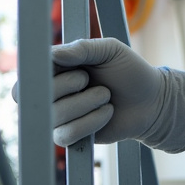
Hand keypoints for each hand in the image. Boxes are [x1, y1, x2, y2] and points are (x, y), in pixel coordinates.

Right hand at [50, 38, 184, 153]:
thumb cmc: (130, 71)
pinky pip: (67, 134)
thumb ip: (82, 48)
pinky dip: (90, 122)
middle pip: (38, 94)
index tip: (68, 65)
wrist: (151, 101)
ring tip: (105, 96)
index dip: (44, 71)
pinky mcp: (71, 136)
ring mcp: (60, 116)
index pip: (32, 70)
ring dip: (85, 104)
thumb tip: (53, 54)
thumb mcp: (110, 50)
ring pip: (54, 115)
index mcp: (58, 67)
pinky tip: (106, 113)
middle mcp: (53, 92)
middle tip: (88, 79)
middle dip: (68, 85)